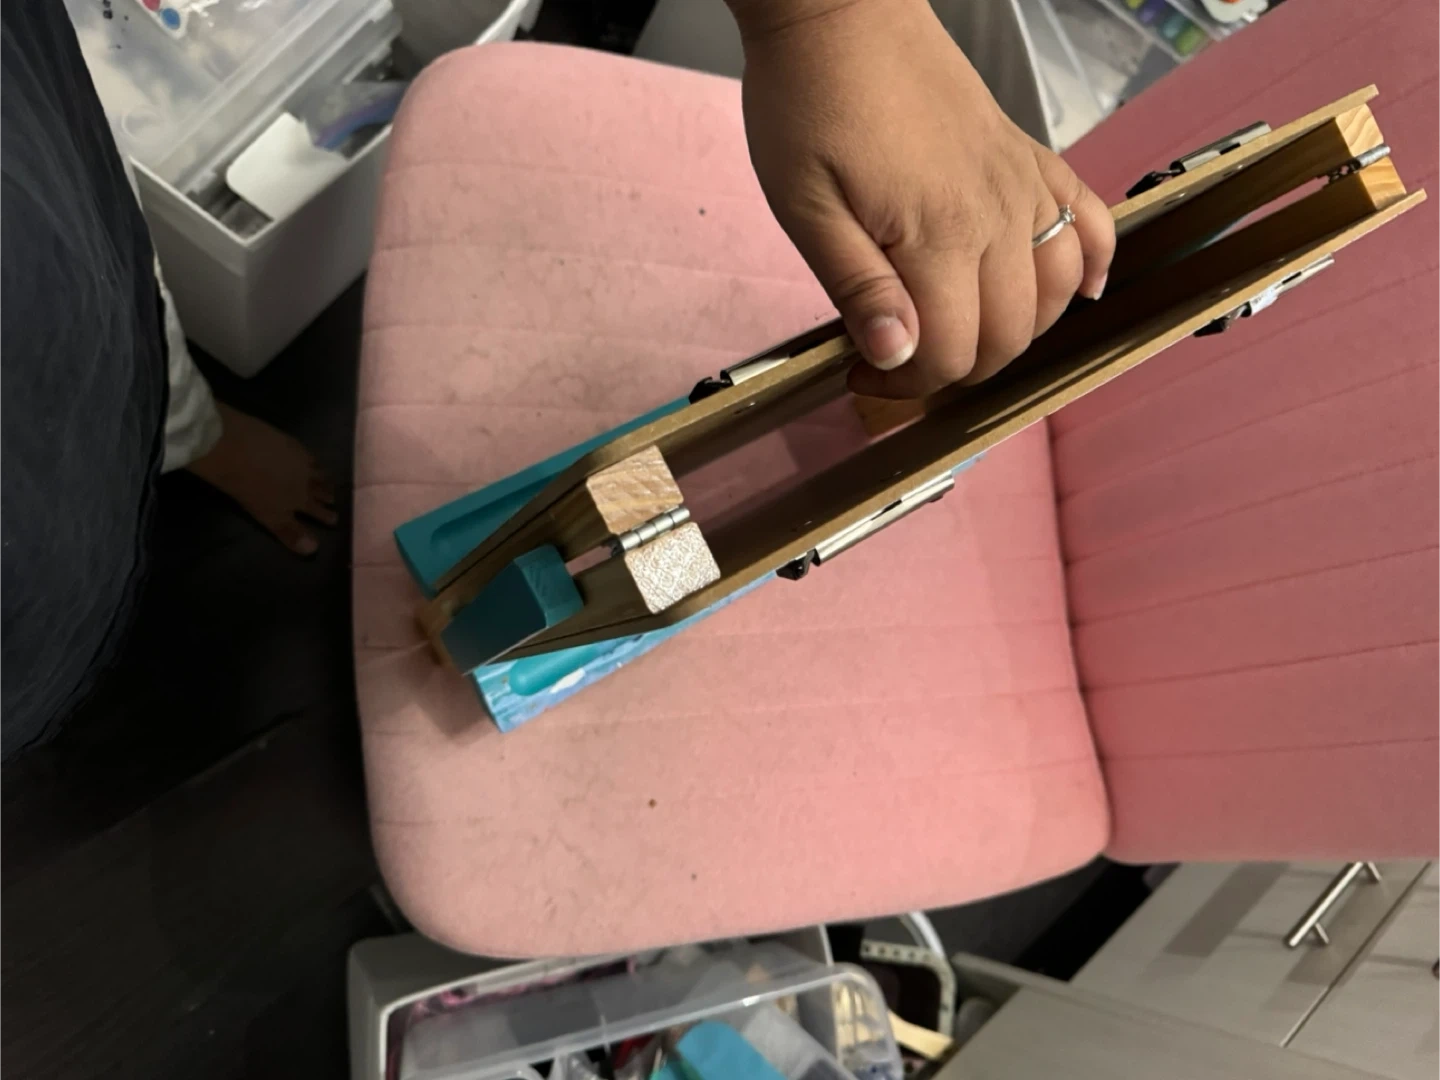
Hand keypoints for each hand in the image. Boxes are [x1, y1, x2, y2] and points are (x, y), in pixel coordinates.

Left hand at [727, 0, 1114, 396]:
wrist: (841, 15)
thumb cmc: (809, 106)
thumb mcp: (806, 209)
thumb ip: (858, 289)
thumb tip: (898, 358)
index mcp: (940, 235)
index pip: (952, 352)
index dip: (906, 383)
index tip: (861, 375)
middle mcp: (998, 215)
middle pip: (1011, 335)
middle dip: (959, 369)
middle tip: (901, 360)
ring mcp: (1022, 184)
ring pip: (1058, 291)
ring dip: (1019, 331)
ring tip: (963, 331)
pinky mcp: (1029, 156)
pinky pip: (1089, 219)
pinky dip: (1092, 263)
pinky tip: (1081, 290)